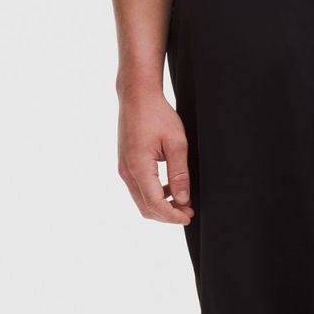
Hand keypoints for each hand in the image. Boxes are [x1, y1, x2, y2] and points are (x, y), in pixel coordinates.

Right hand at [117, 88, 194, 223]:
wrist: (137, 96)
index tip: (189, 216)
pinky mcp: (125, 165)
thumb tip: (182, 199)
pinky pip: (138, 189)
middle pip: (145, 208)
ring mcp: (124, 169)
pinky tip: (170, 188)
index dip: (173, 215)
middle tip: (188, 211)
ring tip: (182, 200)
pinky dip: (154, 195)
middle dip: (167, 215)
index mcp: (138, 167)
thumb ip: (179, 173)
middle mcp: (127, 172)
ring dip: (161, 206)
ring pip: (141, 200)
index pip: (155, 204)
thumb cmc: (157, 114)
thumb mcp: (176, 143)